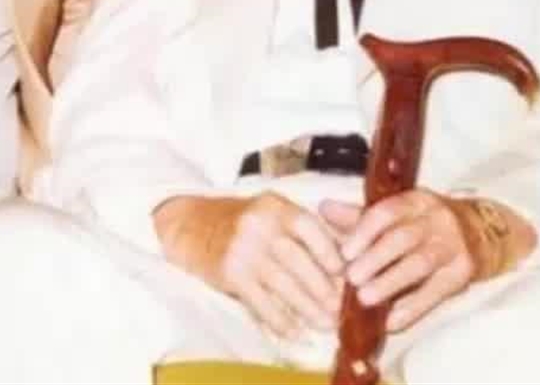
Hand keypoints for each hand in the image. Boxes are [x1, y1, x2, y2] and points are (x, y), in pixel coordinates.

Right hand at [154, 194, 344, 337]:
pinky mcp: (230, 273)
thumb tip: (345, 264)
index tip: (347, 276)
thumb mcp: (271, 213)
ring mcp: (242, 249)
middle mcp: (259, 225)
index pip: (311, 229)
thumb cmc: (242, 223)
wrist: (191, 226)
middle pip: (300, 262)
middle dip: (325, 290)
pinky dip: (281, 321)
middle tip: (341, 309)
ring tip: (326, 325)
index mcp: (275, 206)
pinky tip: (295, 332)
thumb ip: (304, 231)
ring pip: (284, 285)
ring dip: (308, 310)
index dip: (331, 255)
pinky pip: (261, 302)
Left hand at [321, 190, 501, 331]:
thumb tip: (323, 208)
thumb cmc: (423, 223)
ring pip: (420, 264)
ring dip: (391, 283)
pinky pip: (436, 292)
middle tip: (351, 278)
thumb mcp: (397, 213)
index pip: (387, 211)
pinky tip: (391, 322)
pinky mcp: (463, 273)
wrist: (480, 232)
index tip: (345, 252)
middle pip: (404, 238)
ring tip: (365, 299)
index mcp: (415, 201)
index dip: (364, 231)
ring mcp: (453, 246)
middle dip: (375, 259)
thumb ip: (359, 215)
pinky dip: (412, 309)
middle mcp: (436, 220)